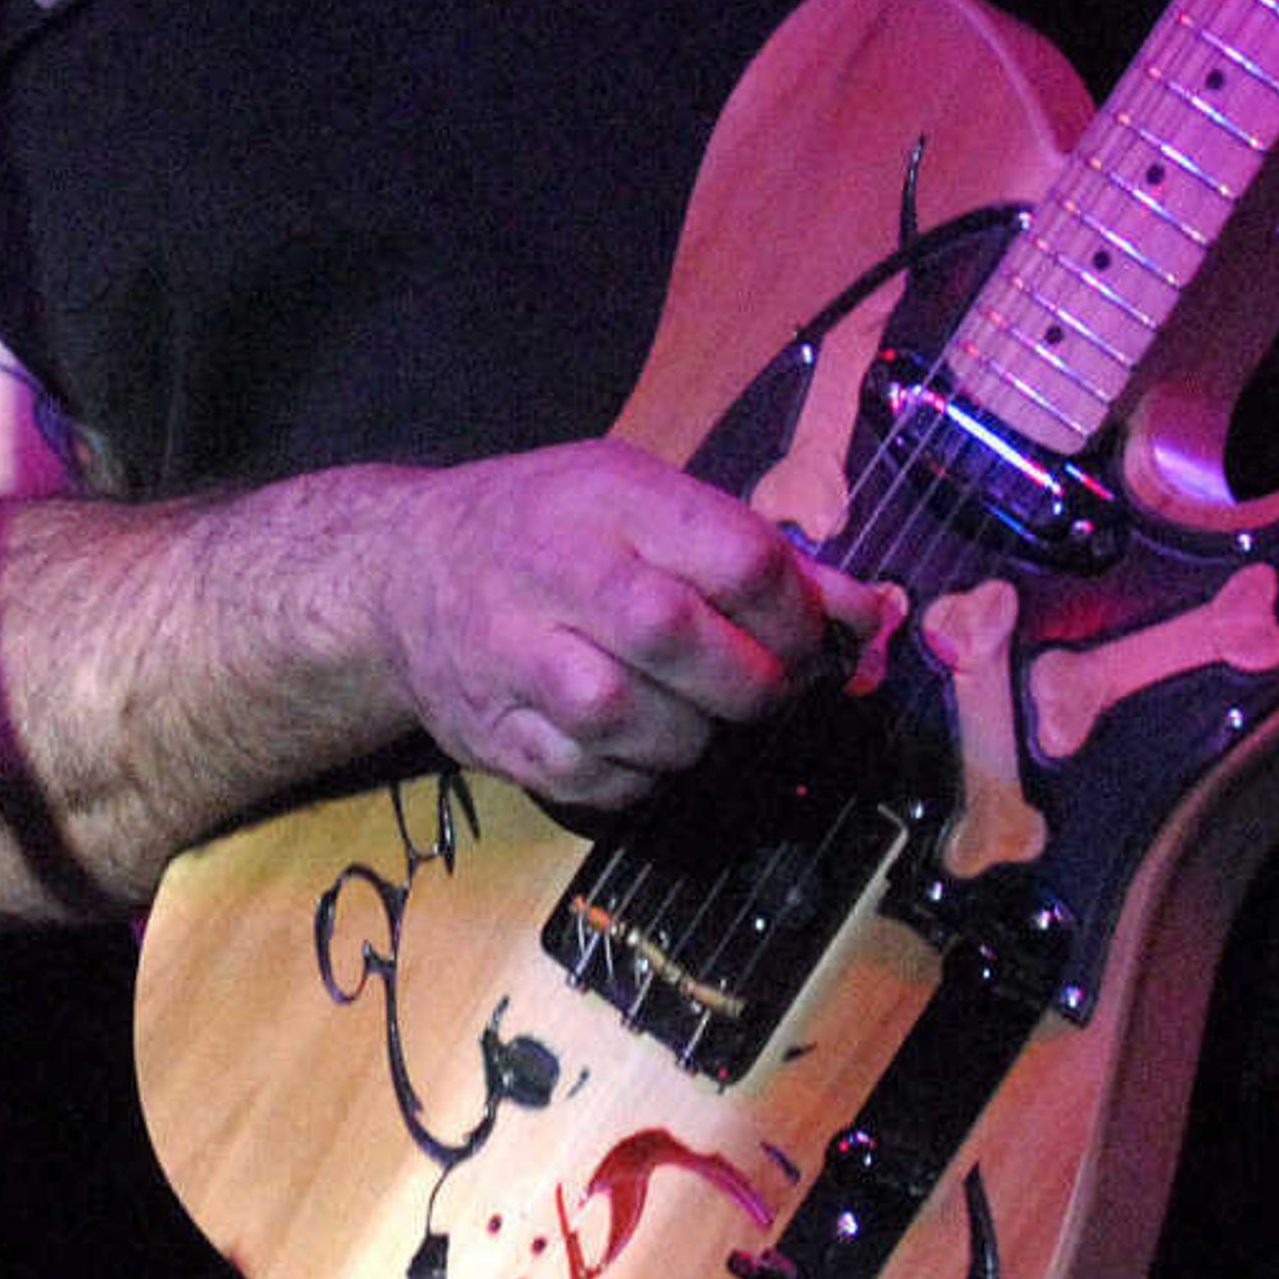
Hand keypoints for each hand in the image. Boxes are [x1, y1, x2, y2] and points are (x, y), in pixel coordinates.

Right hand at [373, 442, 886, 811]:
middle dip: (753, 682)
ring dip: (696, 737)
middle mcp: (556, 571)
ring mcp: (512, 657)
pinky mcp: (490, 733)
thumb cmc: (552, 526)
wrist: (403, 572)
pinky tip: (647, 747)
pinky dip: (639, 779)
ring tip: (704, 718)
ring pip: (631, 721)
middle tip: (770, 691)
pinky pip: (589, 780)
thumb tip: (874, 614)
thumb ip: (757, 555)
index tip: (812, 637)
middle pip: (680, 638)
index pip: (738, 558)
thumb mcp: (648, 500)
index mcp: (611, 497)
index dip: (800, 613)